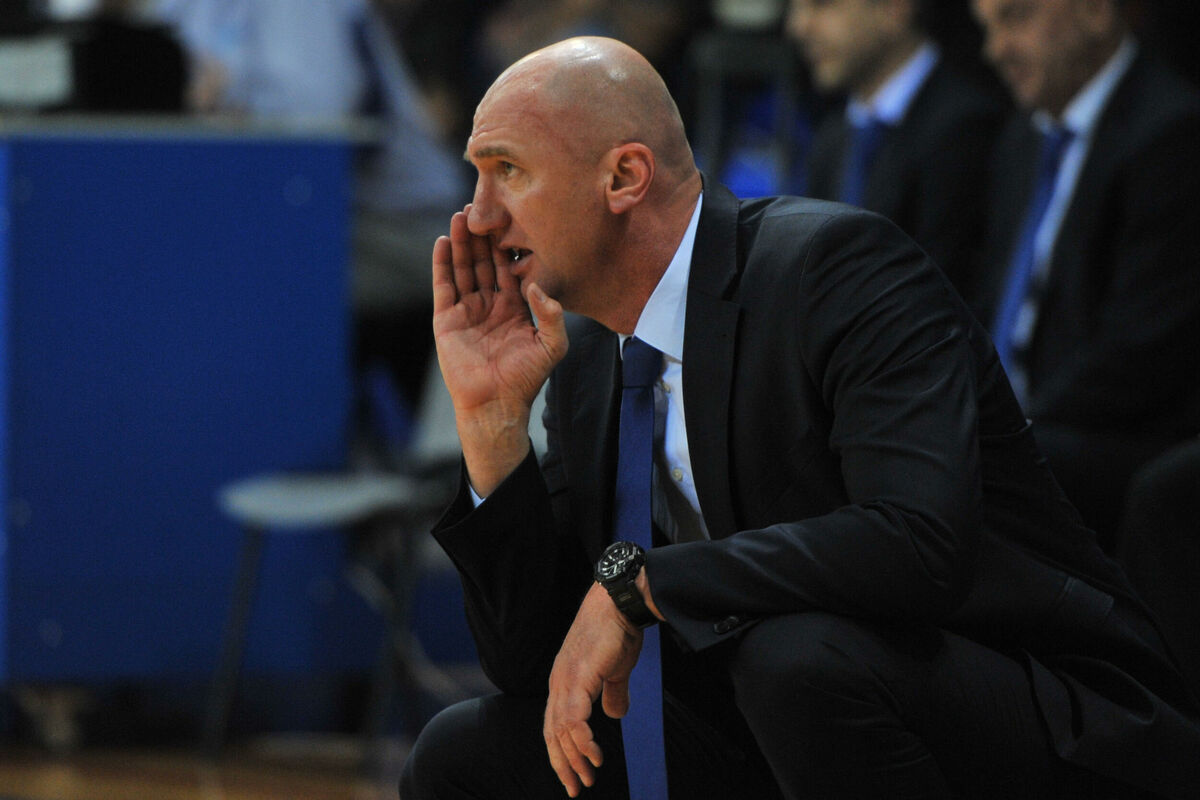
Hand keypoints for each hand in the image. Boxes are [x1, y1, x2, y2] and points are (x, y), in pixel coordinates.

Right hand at [432, 206, 567, 494]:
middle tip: (481, 207)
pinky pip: (444, 286)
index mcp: (514, 309)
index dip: (508, 245)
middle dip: (483, 236)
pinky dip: (443, 264)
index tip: (509, 219)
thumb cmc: (526, 378)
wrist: (496, 404)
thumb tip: (538, 287)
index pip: (510, 269)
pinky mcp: (446, 319)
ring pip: (463, 269)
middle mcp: (490, 305)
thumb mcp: (551, 345)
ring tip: (460, 216)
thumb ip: (551, 315)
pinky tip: (443, 241)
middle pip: (484, 263)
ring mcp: (467, 311)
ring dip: (462, 243)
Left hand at [544, 582, 642, 796]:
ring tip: (588, 776)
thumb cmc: (617, 631)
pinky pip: (573, 718)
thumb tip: (615, 714)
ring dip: (573, 757)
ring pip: (560, 730)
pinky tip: (593, 755)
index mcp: (564, 682)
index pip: (554, 725)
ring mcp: (565, 680)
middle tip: (577, 788)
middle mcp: (558, 683)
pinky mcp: (577, 678)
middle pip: (552, 733)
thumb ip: (612, 693)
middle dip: (563, 764)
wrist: (619, 603)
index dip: (561, 752)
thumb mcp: (615, 670)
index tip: (573, 776)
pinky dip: (581, 740)